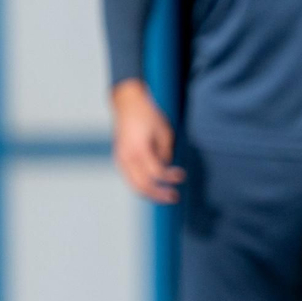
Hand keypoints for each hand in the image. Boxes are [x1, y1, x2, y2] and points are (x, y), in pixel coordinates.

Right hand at [111, 79, 183, 203]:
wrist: (127, 103)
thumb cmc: (147, 115)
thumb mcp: (164, 131)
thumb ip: (165, 152)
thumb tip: (165, 168)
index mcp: (139, 150)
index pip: (156, 173)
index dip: (170, 178)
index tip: (182, 176)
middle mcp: (127, 157)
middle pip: (142, 186)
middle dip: (159, 194)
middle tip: (174, 197)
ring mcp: (120, 159)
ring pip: (133, 186)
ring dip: (150, 193)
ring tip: (165, 195)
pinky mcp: (119, 159)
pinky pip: (130, 178)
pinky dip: (142, 185)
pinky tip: (154, 186)